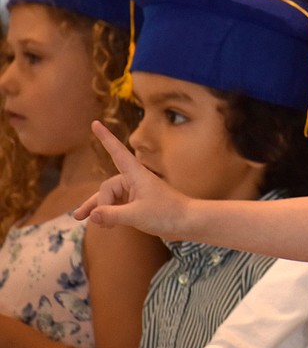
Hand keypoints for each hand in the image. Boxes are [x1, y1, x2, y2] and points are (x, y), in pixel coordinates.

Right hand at [74, 120, 189, 239]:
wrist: (188, 221)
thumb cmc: (167, 214)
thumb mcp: (136, 215)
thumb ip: (111, 215)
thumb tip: (92, 215)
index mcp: (136, 174)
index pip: (117, 152)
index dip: (105, 138)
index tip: (95, 123)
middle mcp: (134, 179)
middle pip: (107, 187)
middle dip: (99, 203)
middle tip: (95, 220)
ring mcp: (136, 191)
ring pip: (110, 197)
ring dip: (99, 208)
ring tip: (79, 218)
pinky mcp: (138, 202)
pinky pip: (118, 204)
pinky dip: (109, 213)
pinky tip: (104, 224)